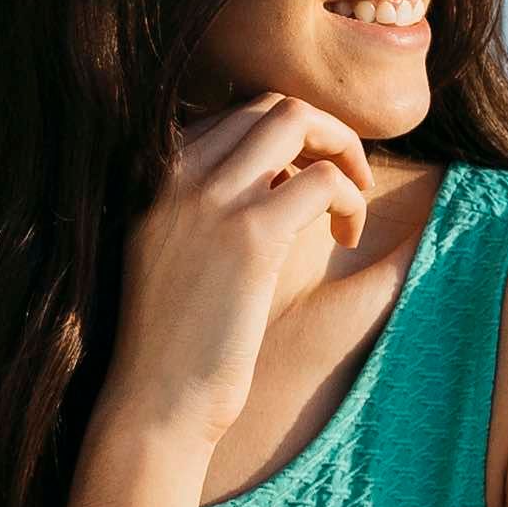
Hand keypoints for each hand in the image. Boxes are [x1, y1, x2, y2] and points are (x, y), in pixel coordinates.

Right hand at [100, 94, 373, 459]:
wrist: (154, 400)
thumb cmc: (175, 337)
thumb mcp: (176, 248)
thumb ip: (208, 202)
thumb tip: (280, 170)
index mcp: (153, 173)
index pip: (234, 114)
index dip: (287, 139)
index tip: (307, 180)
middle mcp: (175, 173)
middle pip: (269, 105)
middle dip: (323, 132)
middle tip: (346, 180)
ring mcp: (210, 200)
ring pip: (296, 121)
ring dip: (343, 151)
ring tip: (354, 201)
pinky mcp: (251, 238)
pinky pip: (321, 181)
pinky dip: (350, 198)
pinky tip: (348, 237)